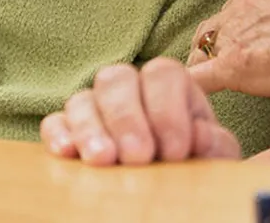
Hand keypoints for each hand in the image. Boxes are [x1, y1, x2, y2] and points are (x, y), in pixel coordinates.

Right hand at [40, 58, 240, 165]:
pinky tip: (67, 153)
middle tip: (138, 157)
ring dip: (91, 128)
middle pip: (115, 79)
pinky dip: (58, 134)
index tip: (175, 151)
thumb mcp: (213, 158)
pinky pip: (54, 122)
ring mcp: (95, 109)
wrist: (170, 195)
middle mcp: (128, 90)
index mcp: (169, 88)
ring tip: (103, 160)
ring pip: (82, 98)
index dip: (167, 110)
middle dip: (126, 118)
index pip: (163, 74)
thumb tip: (201, 134)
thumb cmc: (193, 167)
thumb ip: (215, 145)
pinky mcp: (68, 132)